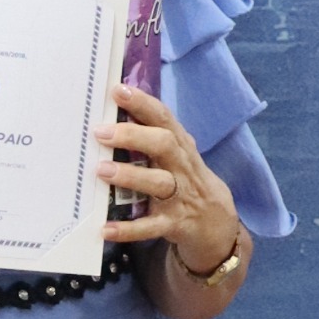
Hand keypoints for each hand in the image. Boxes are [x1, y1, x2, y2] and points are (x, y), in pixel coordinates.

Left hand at [96, 82, 245, 281]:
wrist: (217, 225)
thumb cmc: (186, 181)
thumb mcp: (177, 156)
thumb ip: (153, 136)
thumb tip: (118, 109)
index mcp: (180, 147)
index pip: (164, 118)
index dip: (142, 103)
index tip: (118, 90)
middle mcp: (182, 168)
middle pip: (163, 145)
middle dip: (133, 136)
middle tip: (101, 132)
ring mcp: (179, 197)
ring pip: (158, 182)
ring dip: (130, 176)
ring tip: (101, 170)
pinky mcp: (174, 224)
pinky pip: (151, 226)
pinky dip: (129, 229)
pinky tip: (106, 228)